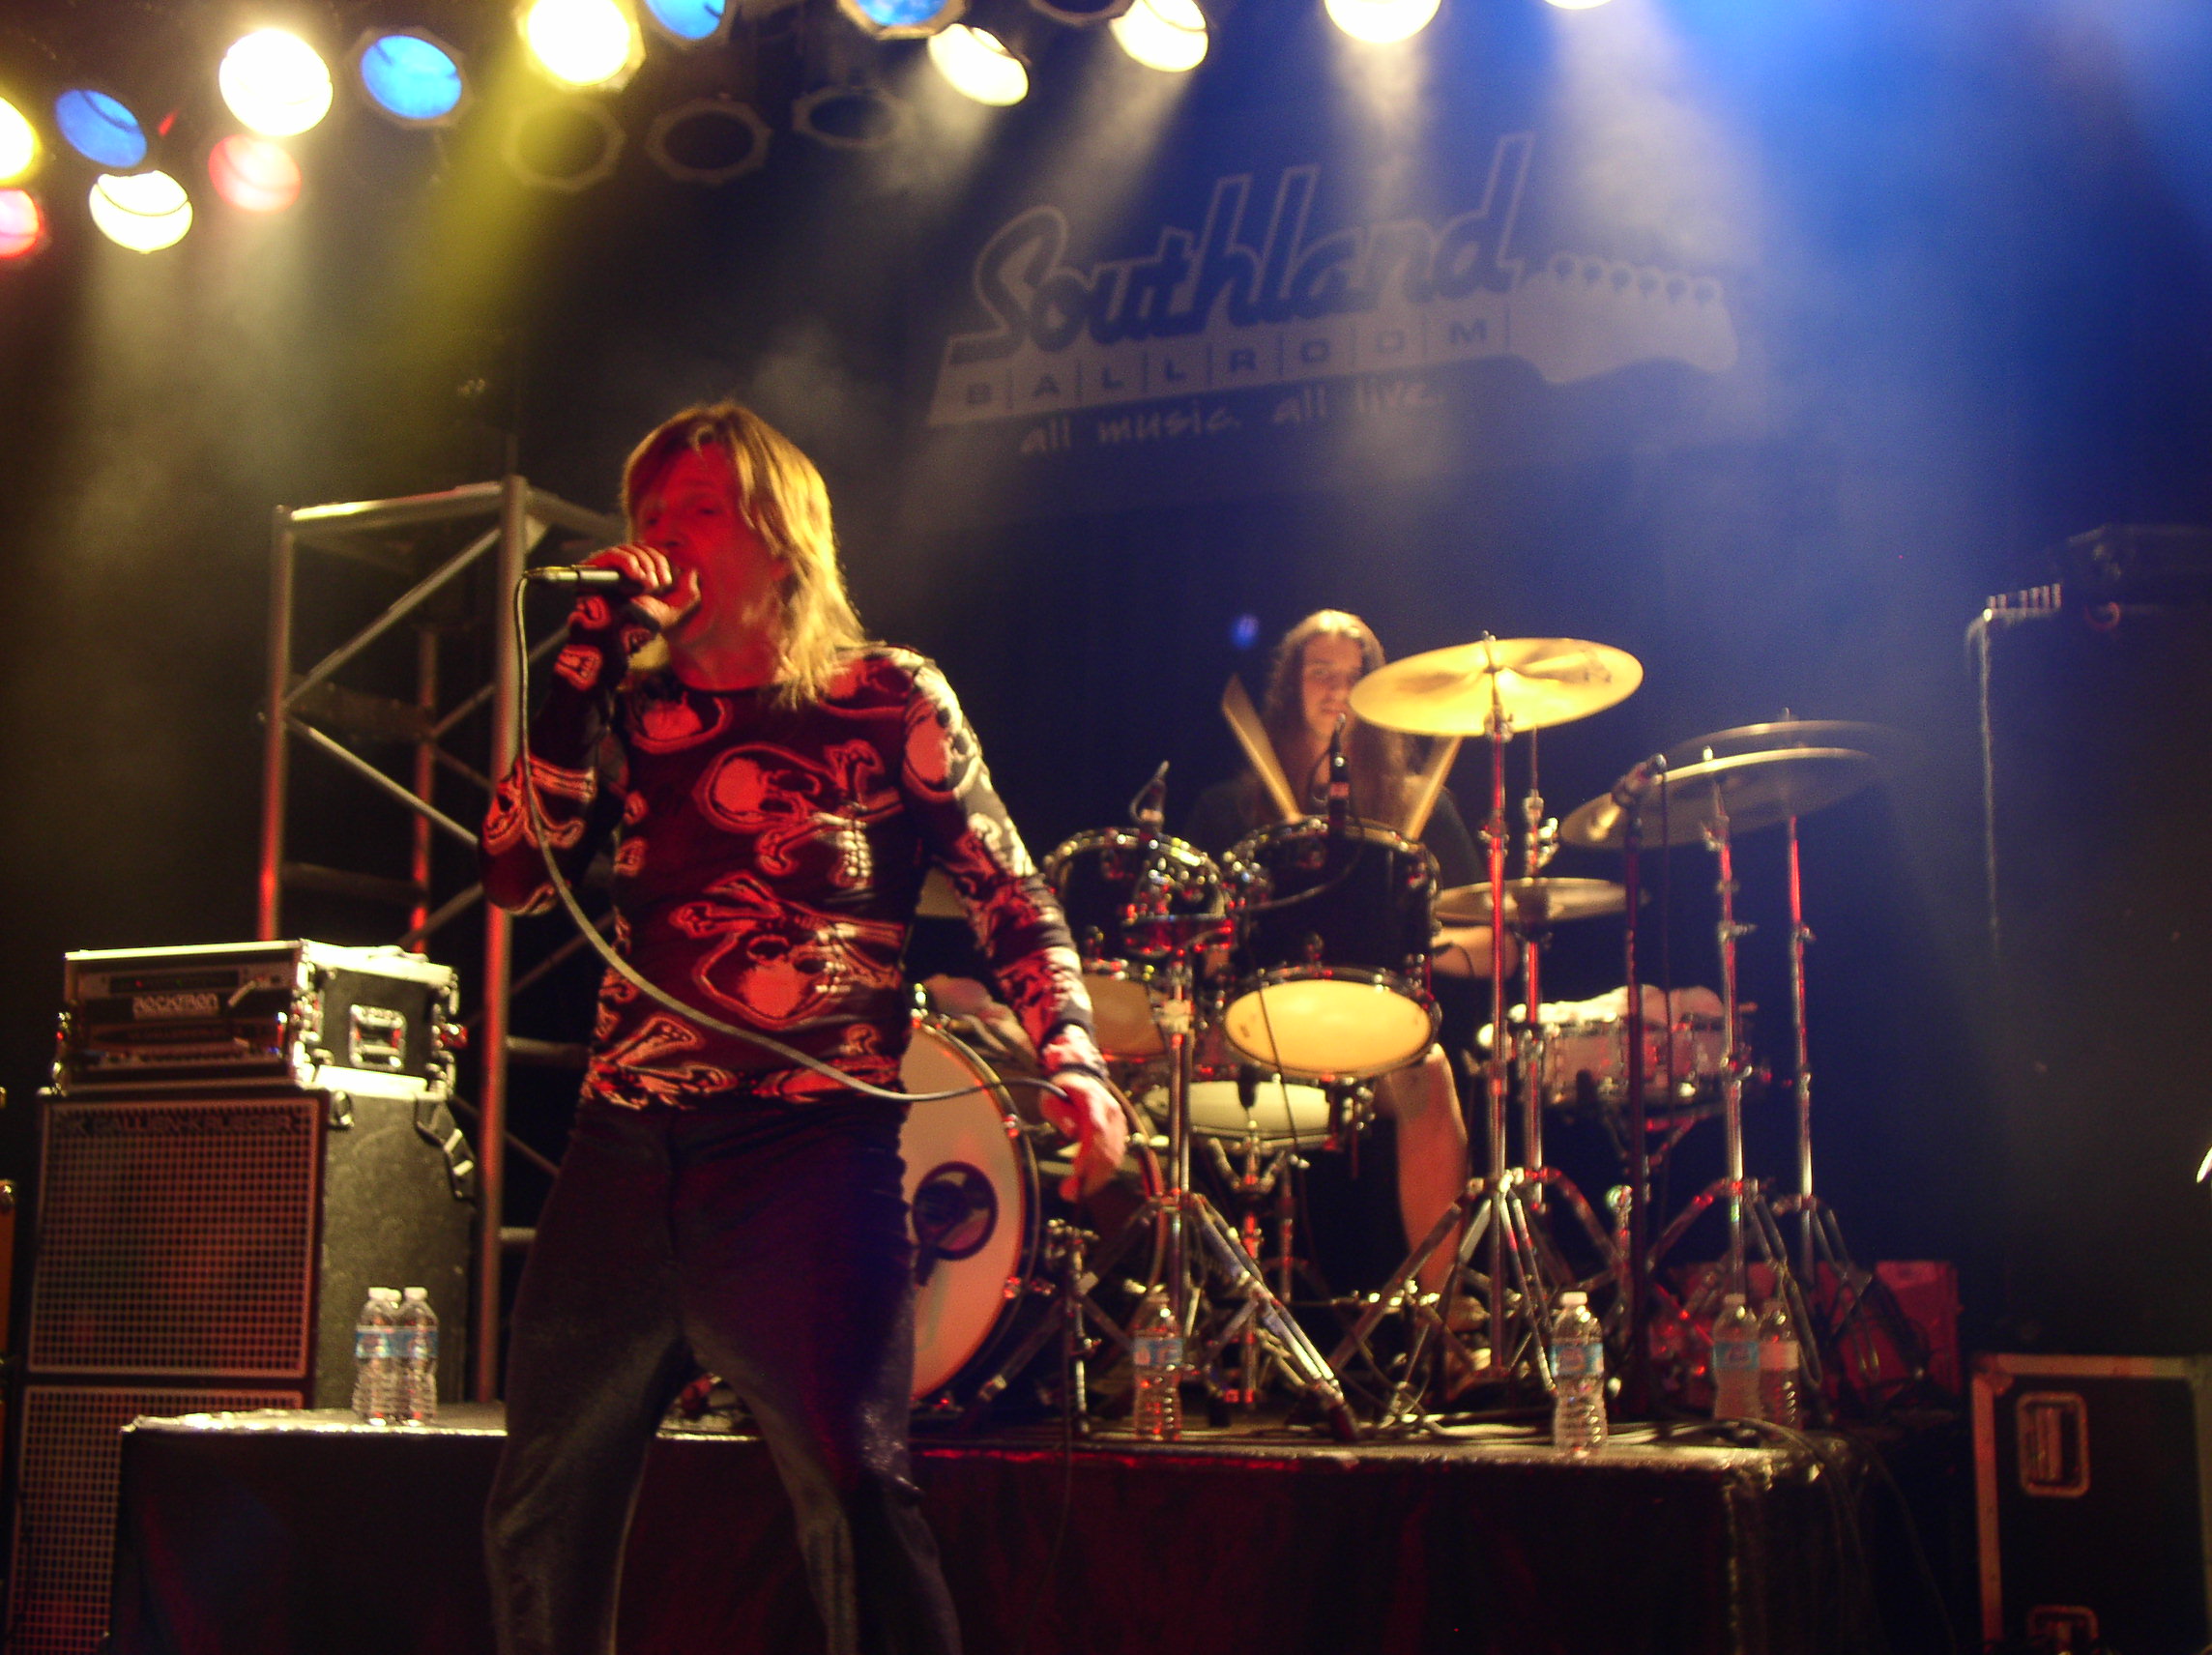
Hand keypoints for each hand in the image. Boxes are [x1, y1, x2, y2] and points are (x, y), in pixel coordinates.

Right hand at [583, 543, 700, 633]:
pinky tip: (637, 578)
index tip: (667, 580)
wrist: (622, 634)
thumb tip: (692, 571)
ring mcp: (608, 568)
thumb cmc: (645, 625)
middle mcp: (623, 570)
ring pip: (630, 549)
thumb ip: (689, 593)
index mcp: (640, 576)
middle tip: (659, 585)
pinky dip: (629, 562)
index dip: (662, 560)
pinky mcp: (594, 569)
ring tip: (649, 586)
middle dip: (656, 564)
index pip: (651, 552)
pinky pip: (613, 554)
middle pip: (642, 548)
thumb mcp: (675, 611)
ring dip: (645, 565)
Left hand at [1038, 1071, 1128, 1200]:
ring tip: (1072, 1193)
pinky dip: (1101, 1175)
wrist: (1082, 1078)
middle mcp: (1112, 1112)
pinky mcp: (1119, 1134)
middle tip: (1067, 1193)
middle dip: (1088, 1175)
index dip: (1088, 1152)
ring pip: (1113, 1158)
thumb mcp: (1051, 1098)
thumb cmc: (1062, 1090)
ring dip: (1094, 1180)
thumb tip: (1072, 1132)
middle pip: (1106, 1149)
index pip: (1096, 1129)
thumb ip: (1060, 1114)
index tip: (1075, 1171)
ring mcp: (1118, 1124)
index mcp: (1094, 1100)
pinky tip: (1085, 1184)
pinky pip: (1115, 1159)